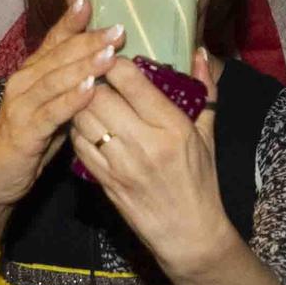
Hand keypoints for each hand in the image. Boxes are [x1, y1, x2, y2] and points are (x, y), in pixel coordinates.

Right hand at [0, 0, 121, 209]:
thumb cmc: (31, 138)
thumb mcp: (54, 105)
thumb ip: (72, 84)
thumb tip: (104, 61)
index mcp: (31, 73)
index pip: (53, 41)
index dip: (71, 22)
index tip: (89, 1)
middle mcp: (22, 82)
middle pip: (58, 55)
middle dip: (89, 40)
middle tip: (118, 29)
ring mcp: (20, 105)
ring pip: (55, 80)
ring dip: (83, 65)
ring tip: (110, 53)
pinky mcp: (23, 130)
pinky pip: (50, 112)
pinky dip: (70, 100)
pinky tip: (90, 89)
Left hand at [69, 50, 232, 275]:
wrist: (188, 232)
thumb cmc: (200, 180)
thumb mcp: (208, 134)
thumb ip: (205, 89)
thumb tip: (201, 52)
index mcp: (173, 126)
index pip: (130, 80)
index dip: (114, 61)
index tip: (113, 56)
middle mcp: (144, 142)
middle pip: (98, 95)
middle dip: (92, 79)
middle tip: (94, 73)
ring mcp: (120, 163)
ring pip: (82, 117)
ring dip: (80, 102)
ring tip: (86, 95)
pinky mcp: (104, 180)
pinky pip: (78, 143)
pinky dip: (77, 128)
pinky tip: (86, 123)